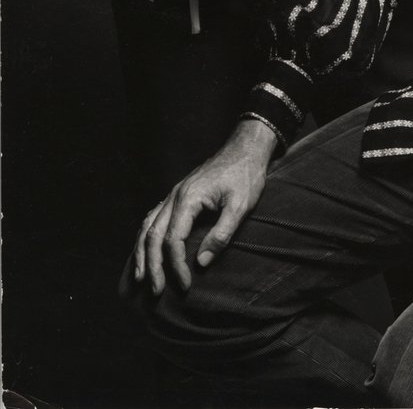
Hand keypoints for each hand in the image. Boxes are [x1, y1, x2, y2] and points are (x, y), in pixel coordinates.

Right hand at [133, 118, 277, 294]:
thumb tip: (200, 263)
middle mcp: (174, 196)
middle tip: (156, 292)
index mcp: (188, 199)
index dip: (176, 266)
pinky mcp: (178, 194)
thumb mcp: (240, 206)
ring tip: (139, 278)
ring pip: (147, 226)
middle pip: (153, 235)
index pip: (173, 240)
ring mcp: (173, 194)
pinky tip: (145, 250)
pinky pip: (153, 218)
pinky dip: (146, 237)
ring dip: (142, 253)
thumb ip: (221, 234)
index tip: (185, 286)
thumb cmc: (245, 175)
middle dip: (152, 266)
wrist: (245, 148)